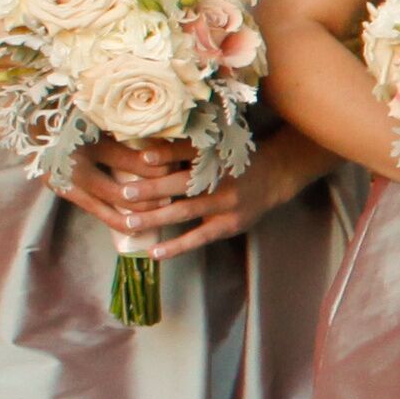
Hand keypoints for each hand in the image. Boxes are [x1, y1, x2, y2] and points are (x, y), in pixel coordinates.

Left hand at [57, 137, 243, 257]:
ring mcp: (227, 203)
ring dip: (156, 217)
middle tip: (125, 194)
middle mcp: (223, 178)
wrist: (274, 177)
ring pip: (186, 211)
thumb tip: (143, 148)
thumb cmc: (233, 159)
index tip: (142, 157)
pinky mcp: (229, 224)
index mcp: (217, 154)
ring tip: (130, 223)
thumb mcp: (216, 146)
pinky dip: (176, 246)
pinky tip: (154, 253)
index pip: (190, 152)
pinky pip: (199, 238)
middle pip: (184, 184)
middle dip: (153, 189)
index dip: (166, 154)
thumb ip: (183, 147)